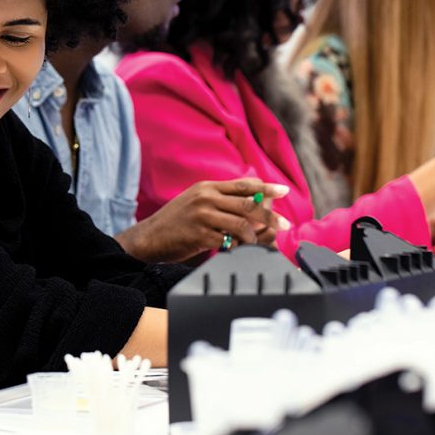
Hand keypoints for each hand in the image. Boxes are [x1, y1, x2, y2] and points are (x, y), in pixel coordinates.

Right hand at [116, 178, 290, 262]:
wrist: (150, 236)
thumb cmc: (176, 221)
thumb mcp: (197, 200)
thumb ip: (220, 199)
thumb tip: (252, 201)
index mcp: (208, 187)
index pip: (243, 184)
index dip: (266, 187)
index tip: (283, 190)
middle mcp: (206, 198)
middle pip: (247, 204)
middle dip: (270, 215)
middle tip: (284, 224)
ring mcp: (202, 216)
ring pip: (241, 224)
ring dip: (254, 235)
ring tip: (257, 242)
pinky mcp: (199, 234)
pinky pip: (228, 241)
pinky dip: (238, 246)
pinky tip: (239, 249)